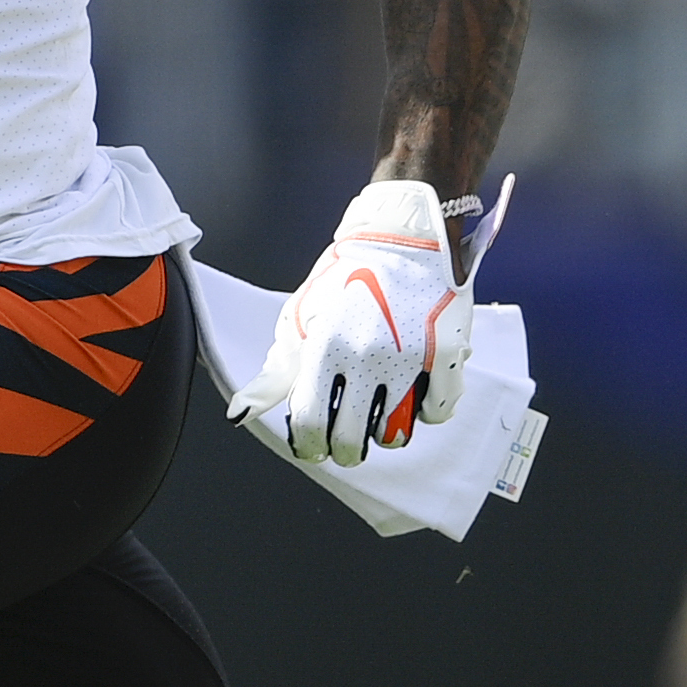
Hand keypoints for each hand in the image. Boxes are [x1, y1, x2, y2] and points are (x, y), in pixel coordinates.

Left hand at [232, 178, 469, 464]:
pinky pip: (437, 411)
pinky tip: (412, 393)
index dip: (308, 446)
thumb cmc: (345, 278)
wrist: (403, 236)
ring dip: (384, 432)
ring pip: (396, 433)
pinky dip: (425, 409)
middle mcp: (368, 356)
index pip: (311, 423)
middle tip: (344, 442)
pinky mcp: (446, 353)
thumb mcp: (300, 320)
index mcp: (325, 347)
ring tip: (377, 413)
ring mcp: (411, 357)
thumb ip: (274, 374)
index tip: (313, 448)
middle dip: (344, 450)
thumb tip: (239, 414)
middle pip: (353, 440)